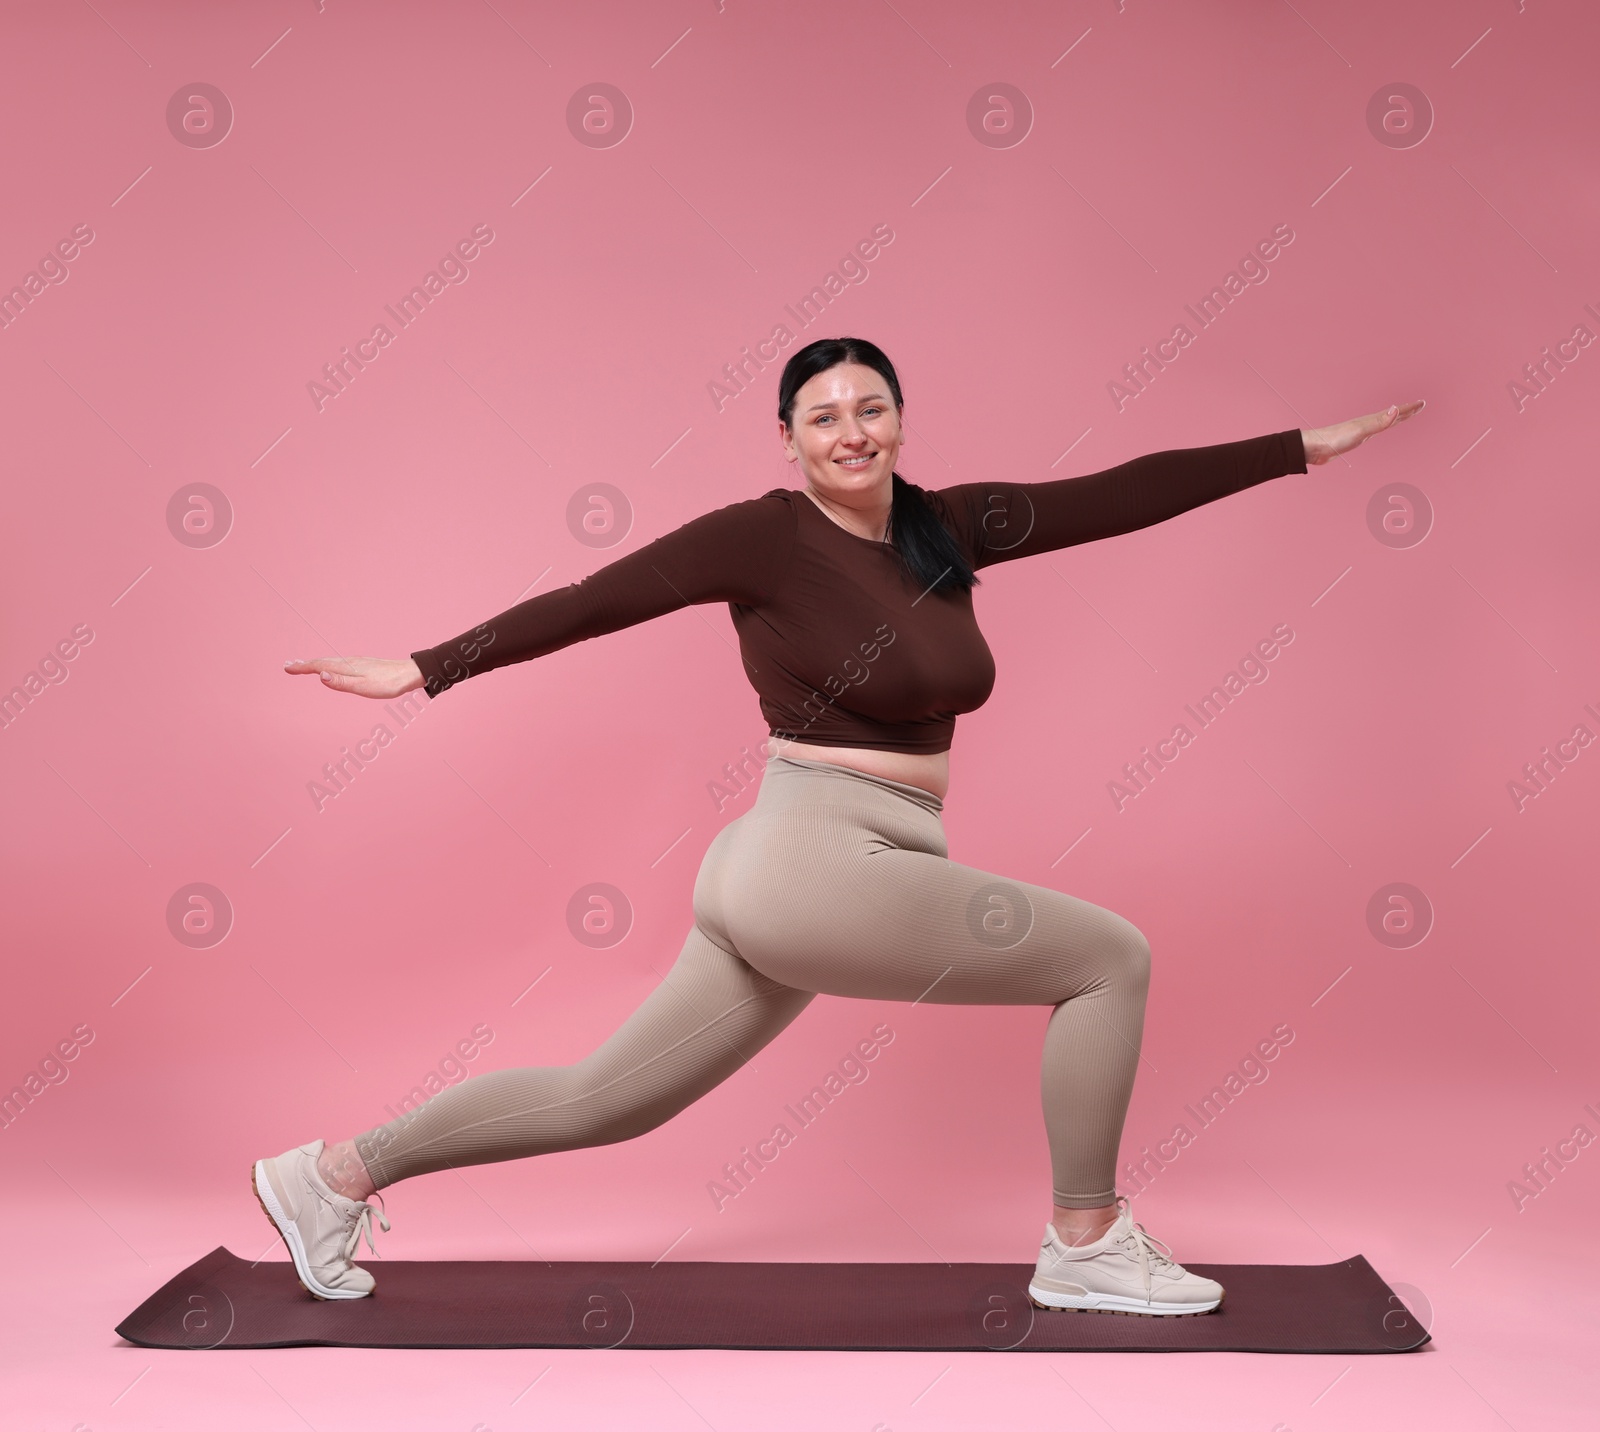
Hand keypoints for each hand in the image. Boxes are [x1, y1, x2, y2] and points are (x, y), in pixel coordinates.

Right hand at [283, 655, 424, 698]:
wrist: (409, 674)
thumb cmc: (388, 684)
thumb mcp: (363, 687)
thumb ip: (341, 682)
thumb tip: (320, 676)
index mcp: (346, 667)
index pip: (318, 666)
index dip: (302, 668)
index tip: (286, 668)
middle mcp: (349, 662)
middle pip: (322, 661)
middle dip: (304, 664)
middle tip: (289, 666)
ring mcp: (356, 662)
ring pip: (330, 661)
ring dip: (315, 663)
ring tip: (305, 665)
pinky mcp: (363, 664)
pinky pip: (340, 663)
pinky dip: (328, 664)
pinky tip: (332, 667)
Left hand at [1300, 400, 1424, 465]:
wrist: (1314, 448)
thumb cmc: (1335, 439)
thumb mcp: (1361, 431)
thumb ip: (1379, 422)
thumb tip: (1396, 409)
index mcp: (1370, 421)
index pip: (1395, 413)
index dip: (1409, 409)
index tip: (1422, 403)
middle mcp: (1367, 423)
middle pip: (1391, 415)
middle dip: (1406, 411)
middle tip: (1419, 406)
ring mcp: (1360, 430)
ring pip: (1383, 422)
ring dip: (1395, 418)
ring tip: (1403, 415)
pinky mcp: (1353, 439)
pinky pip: (1373, 432)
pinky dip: (1381, 428)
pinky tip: (1378, 429)